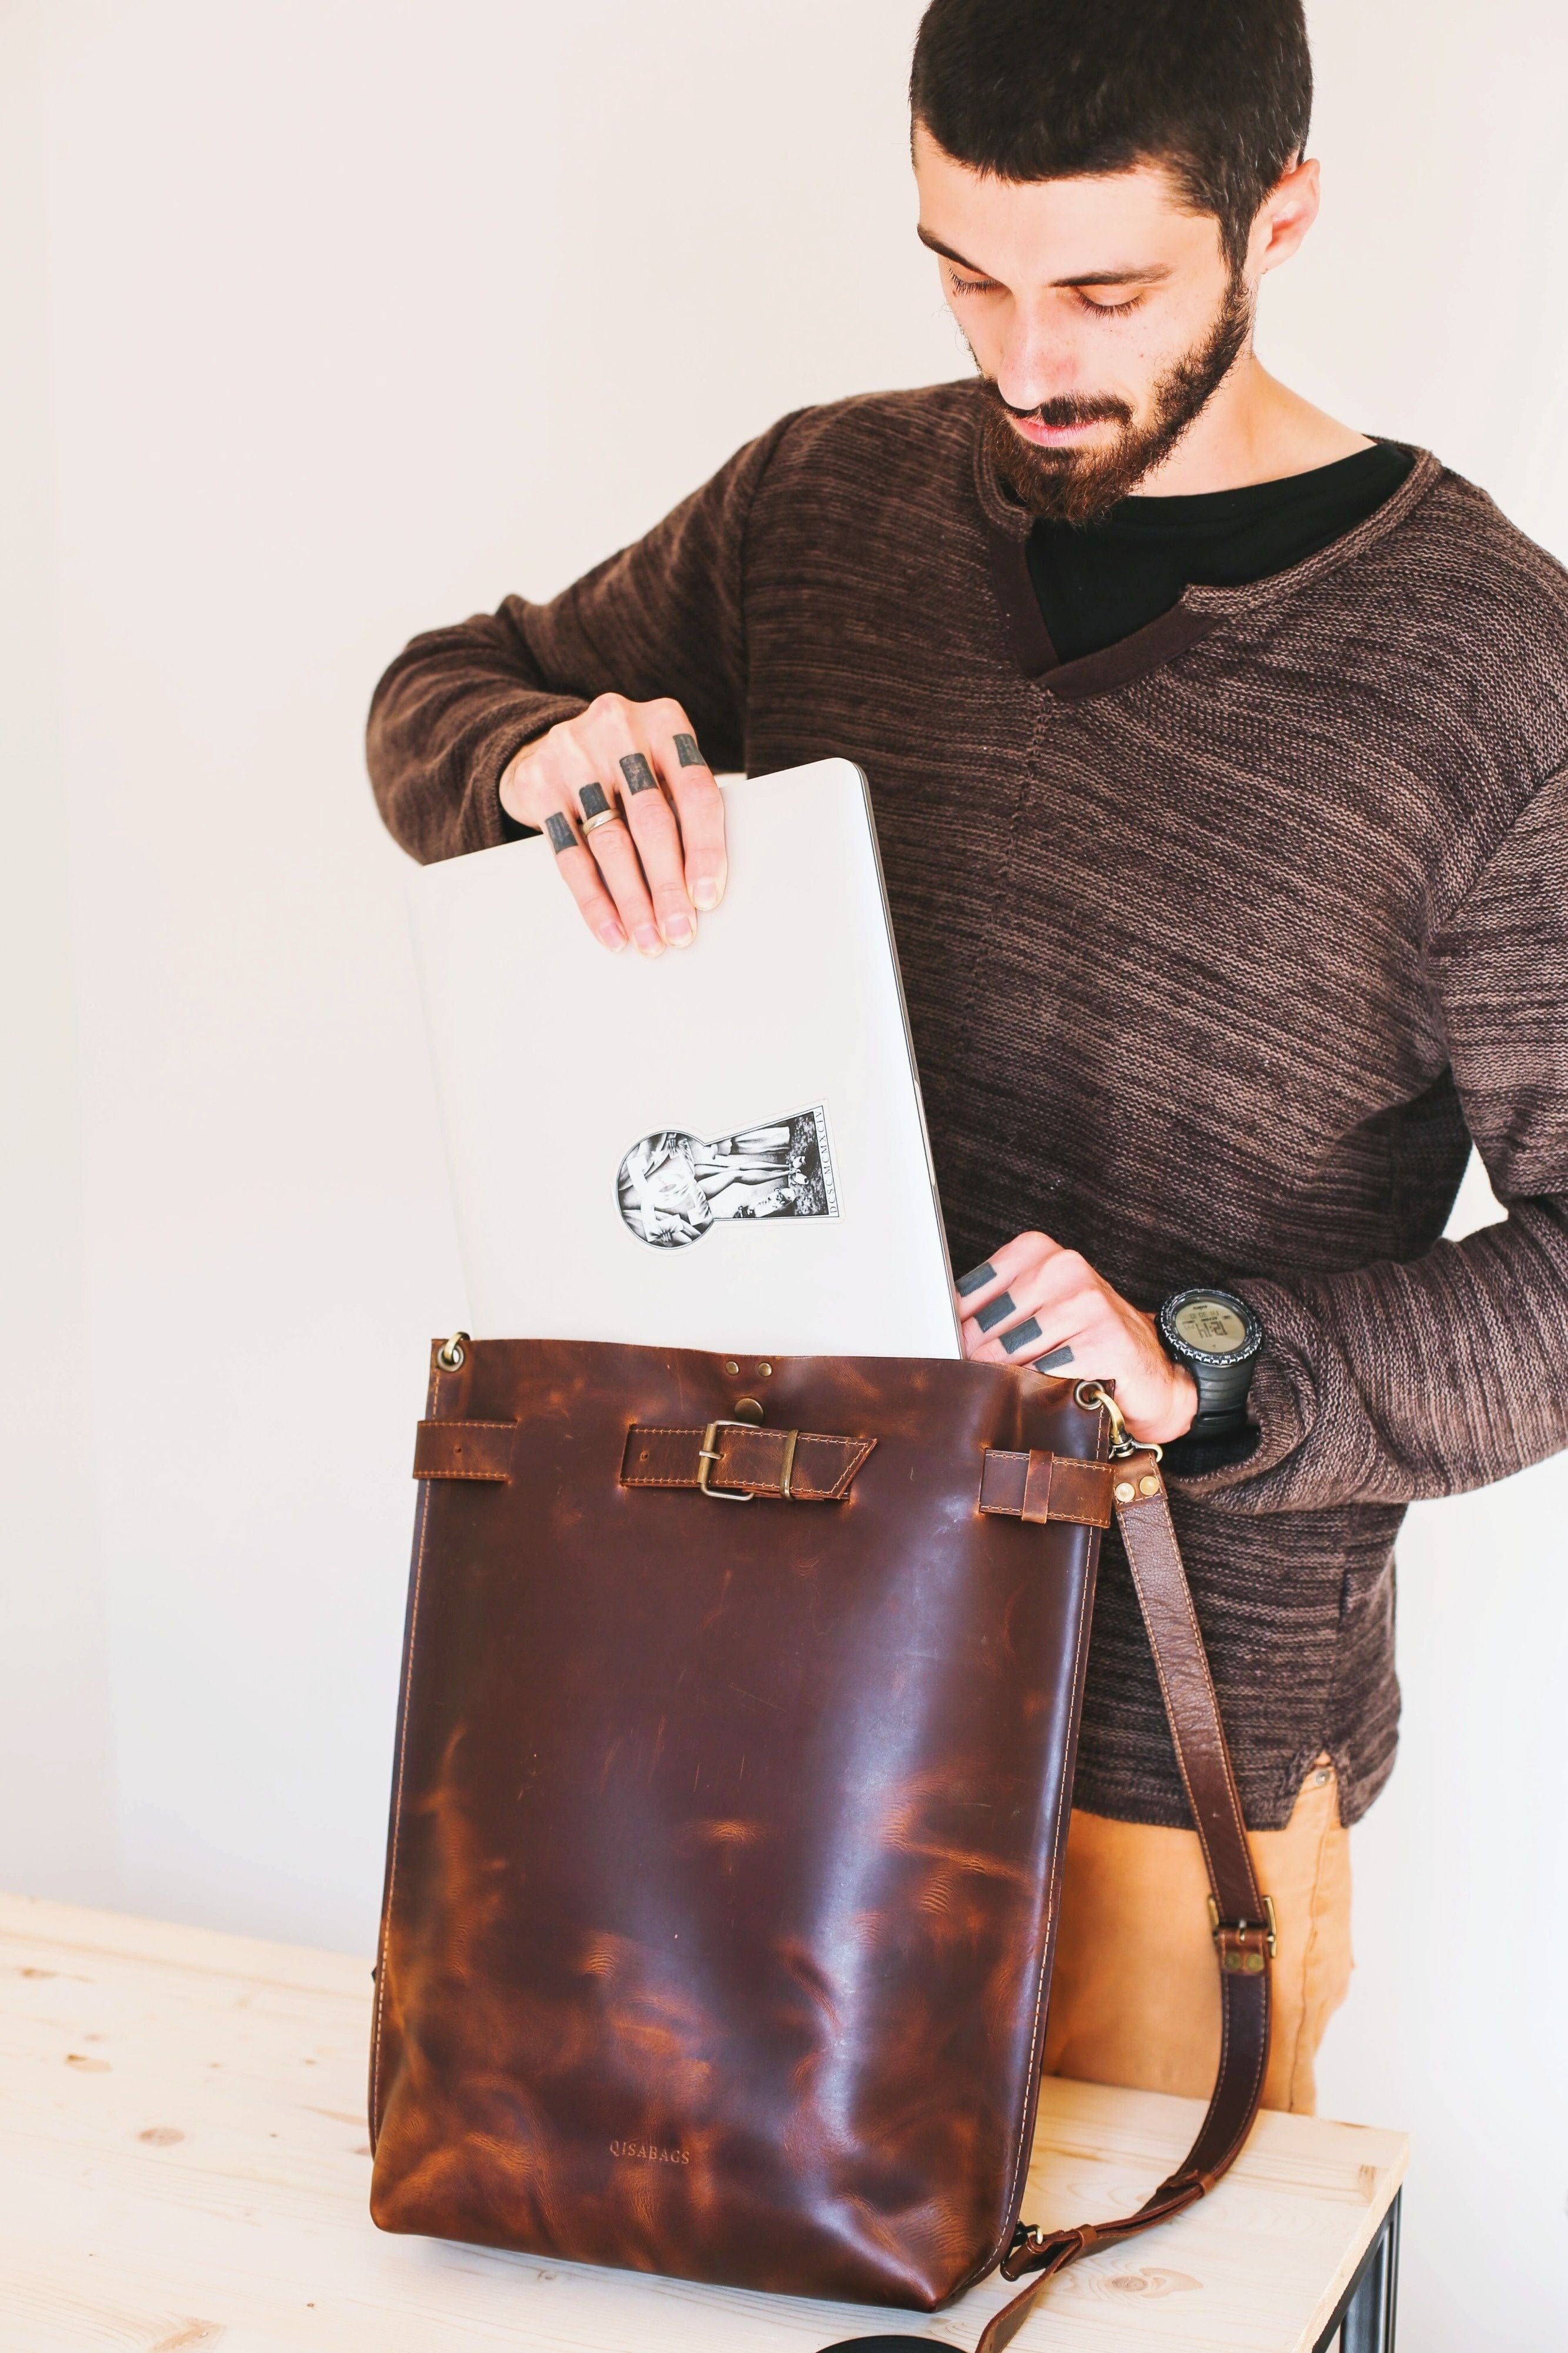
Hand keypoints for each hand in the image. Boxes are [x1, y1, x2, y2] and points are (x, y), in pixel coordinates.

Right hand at [499, 693, 726, 956]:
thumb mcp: (659, 766)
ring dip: (633, 901)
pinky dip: (593, 900)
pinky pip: (570, 855)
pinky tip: (611, 930)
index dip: (705, 850)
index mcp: (664, 722)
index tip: (708, 898)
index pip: (696, 792)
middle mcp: (619, 728)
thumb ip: (682, 807)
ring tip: (648, 940)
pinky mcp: (538, 783)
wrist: (544, 745)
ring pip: (610, 842)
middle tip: (680, 932)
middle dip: (668, 886)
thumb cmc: (623, 768)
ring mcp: (573, 753)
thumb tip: (703, 892)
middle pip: (652, 821)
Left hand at [955, 1231, 1197, 1444]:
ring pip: (1012, 1354)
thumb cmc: (1081, 1336)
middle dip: (977, 1362)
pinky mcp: (1105, 1340)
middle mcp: (1063, 1268)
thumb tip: (944, 1336)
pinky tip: (1043, 1394)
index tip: (952, 1351)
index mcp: (1037, 1251)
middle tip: (976, 1383)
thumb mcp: (1036, 1307)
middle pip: (987, 1328)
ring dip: (1004, 1380)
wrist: (1147, 1368)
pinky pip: (1046, 1374)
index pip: (969, 1293)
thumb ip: (993, 1310)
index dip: (956, 1332)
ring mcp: (1087, 1302)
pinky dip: (1037, 1391)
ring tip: (1011, 1390)